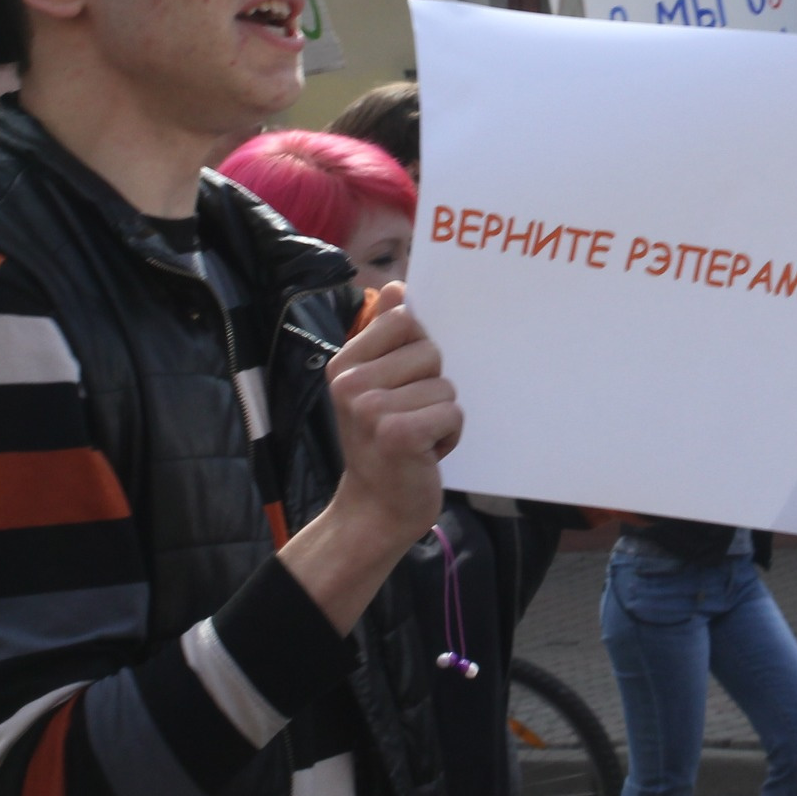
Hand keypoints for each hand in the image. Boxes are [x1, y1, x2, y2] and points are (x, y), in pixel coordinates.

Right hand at [322, 282, 459, 544]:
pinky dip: (450, 434)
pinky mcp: (397, 434)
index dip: (420, 348)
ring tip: (417, 436)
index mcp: (344, 362)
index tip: (405, 381)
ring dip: (442, 414)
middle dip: (434, 384)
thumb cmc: (383, 443)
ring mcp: (370, 409)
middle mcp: (350, 382)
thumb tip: (398, 286)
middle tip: (410, 415)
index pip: (405, 318)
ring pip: (445, 385)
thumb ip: (388, 335)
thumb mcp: (378, 384)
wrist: (375, 509)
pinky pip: (452, 412)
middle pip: (431, 350)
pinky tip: (426, 453)